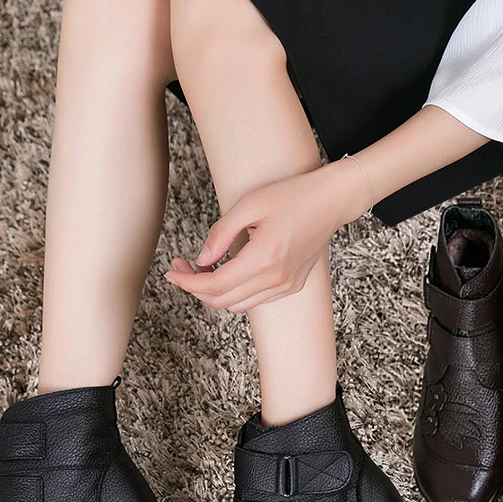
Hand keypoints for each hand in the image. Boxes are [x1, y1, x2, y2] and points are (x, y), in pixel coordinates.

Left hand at [164, 158, 368, 312]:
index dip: (188, 283)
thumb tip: (201, 260)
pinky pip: (254, 300)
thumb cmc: (292, 196)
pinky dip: (235, 293)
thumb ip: (221, 233)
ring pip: (237, 305)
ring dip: (214, 293)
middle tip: (182, 267)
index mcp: (265, 258)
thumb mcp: (249, 205)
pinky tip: (228, 273)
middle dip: (196, 288)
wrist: (330, 202)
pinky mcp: (292, 286)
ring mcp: (286, 286)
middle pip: (222, 300)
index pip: (215, 285)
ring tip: (202, 271)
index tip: (171, 272)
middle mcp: (277, 278)